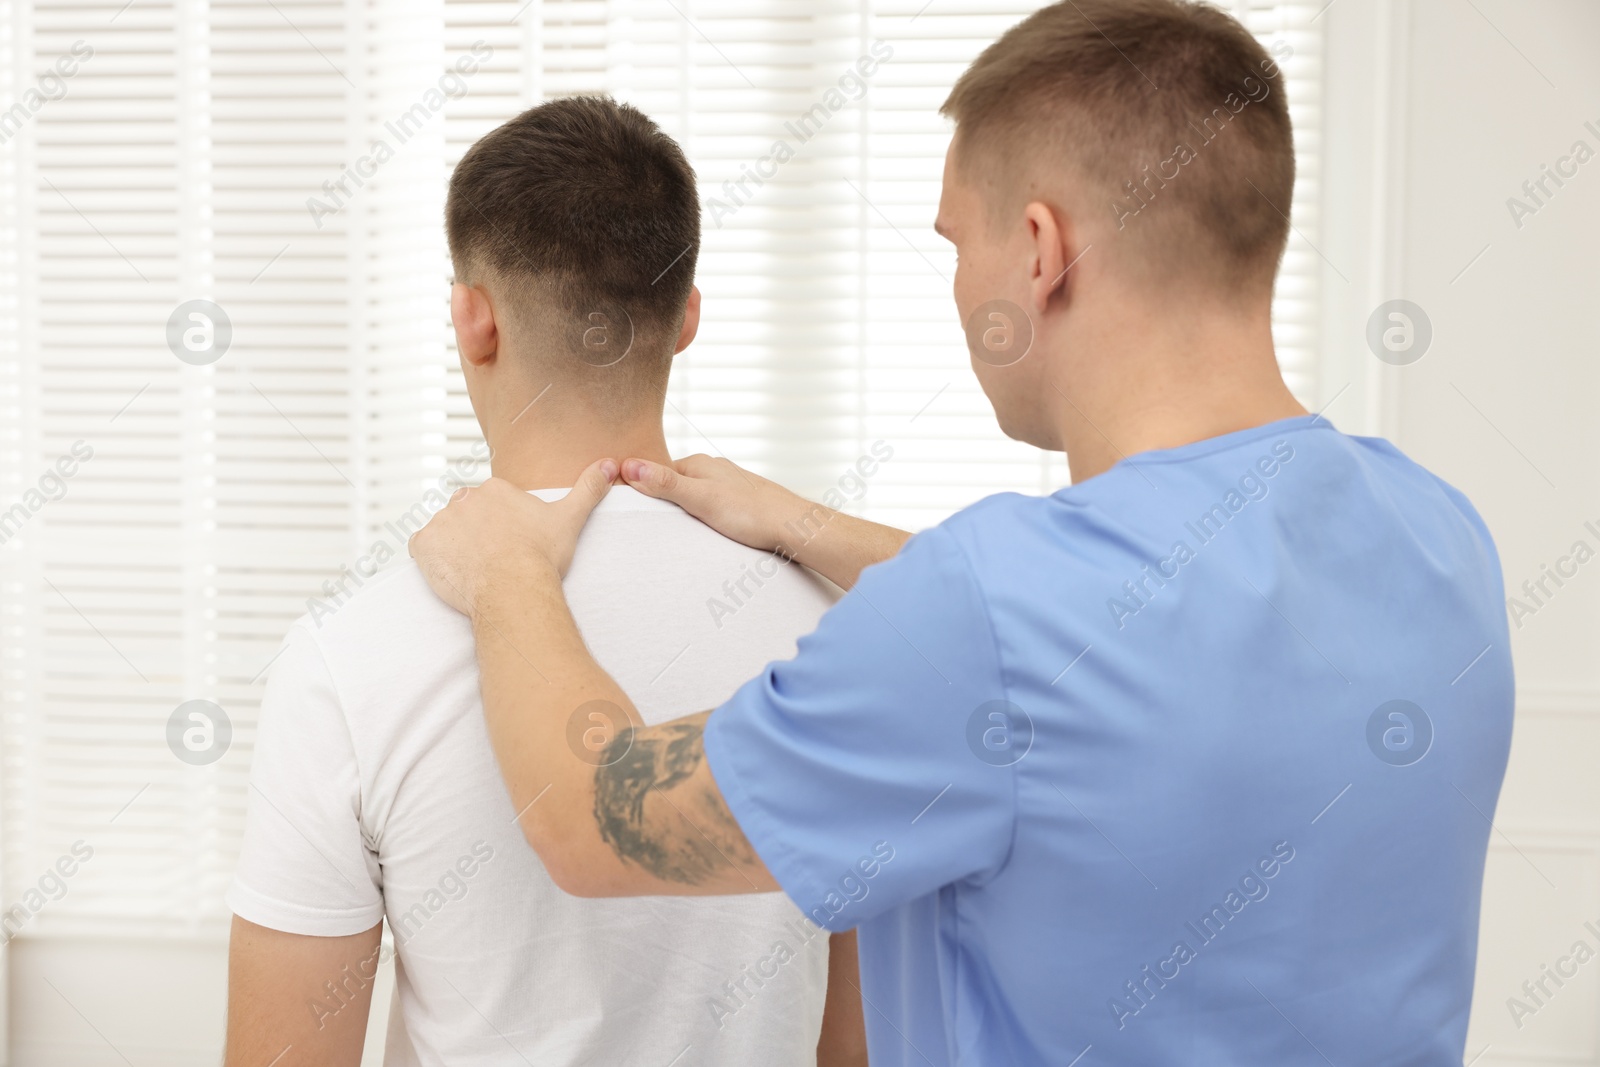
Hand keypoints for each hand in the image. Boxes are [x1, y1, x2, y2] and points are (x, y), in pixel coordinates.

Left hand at [407, 459, 615, 615]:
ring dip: (455, 547)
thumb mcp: (569, 518)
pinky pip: (422, 549)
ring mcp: (441, 521)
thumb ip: (588, 488)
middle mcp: (464, 498)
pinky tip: (454, 572)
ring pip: (445, 532)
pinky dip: (433, 560)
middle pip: (466, 516)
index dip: (501, 528)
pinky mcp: (423, 545)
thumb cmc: (541, 556)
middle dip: (475, 535)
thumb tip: (611, 464)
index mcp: (495, 488)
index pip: (490, 505)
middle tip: (494, 560)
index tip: (511, 546)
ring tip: (476, 570)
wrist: (513, 588)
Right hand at [620, 454, 814, 556]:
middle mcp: (714, 469)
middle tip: (653, 523)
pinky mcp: (741, 501)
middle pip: (677, 483)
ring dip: (685, 509)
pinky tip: (707, 529)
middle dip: (665, 500)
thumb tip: (629, 465)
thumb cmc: (750, 513)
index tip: (632, 508)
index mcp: (700, 464)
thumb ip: (666, 484)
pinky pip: (712, 505)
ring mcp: (729, 484)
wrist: (793, 526)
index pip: (658, 472)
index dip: (644, 489)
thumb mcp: (700, 499)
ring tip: (679, 528)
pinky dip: (704, 515)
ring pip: (696, 494)